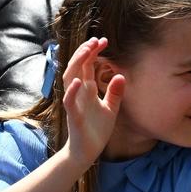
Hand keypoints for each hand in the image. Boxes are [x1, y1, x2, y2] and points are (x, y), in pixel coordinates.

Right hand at [62, 37, 124, 164]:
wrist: (87, 151)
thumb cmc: (96, 130)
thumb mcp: (111, 108)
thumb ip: (115, 93)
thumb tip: (121, 75)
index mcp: (87, 90)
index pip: (87, 66)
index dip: (92, 52)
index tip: (103, 40)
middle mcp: (78, 93)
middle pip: (76, 67)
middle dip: (84, 52)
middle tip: (96, 40)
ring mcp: (75, 103)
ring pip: (69, 78)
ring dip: (77, 64)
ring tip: (87, 51)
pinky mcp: (74, 116)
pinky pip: (69, 101)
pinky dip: (72, 90)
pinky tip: (79, 80)